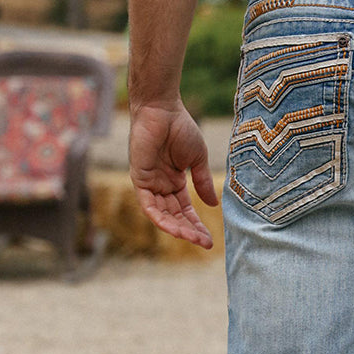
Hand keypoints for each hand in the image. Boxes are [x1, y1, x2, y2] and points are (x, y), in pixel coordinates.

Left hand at [129, 101, 219, 248]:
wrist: (163, 110)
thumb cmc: (180, 128)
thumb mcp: (197, 160)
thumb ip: (203, 183)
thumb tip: (213, 205)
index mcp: (174, 182)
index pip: (185, 210)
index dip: (196, 225)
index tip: (209, 240)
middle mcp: (160, 186)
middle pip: (174, 216)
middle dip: (188, 231)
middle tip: (204, 243)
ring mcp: (150, 184)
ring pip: (161, 215)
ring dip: (176, 228)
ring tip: (191, 238)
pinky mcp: (140, 179)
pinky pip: (148, 206)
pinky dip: (160, 218)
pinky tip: (174, 228)